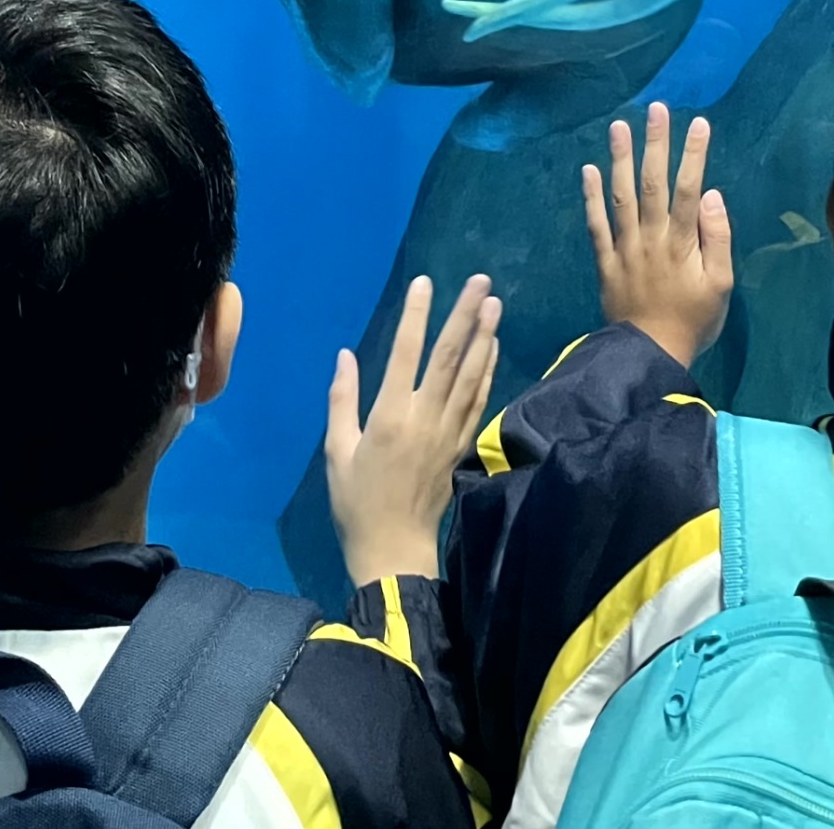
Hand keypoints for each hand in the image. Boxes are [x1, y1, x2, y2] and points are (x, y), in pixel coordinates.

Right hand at [325, 273, 500, 584]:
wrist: (394, 551)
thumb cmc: (357, 503)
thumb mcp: (337, 452)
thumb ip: (342, 401)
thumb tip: (346, 355)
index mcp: (390, 417)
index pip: (406, 354)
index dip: (416, 316)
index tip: (424, 283)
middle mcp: (425, 418)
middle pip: (449, 357)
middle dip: (465, 316)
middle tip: (481, 282)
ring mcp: (448, 432)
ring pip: (471, 375)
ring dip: (484, 337)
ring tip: (495, 304)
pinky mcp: (460, 445)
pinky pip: (478, 401)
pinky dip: (487, 371)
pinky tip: (492, 348)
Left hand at [583, 102, 732, 370]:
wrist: (649, 355)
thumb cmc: (693, 320)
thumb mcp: (721, 286)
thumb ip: (718, 239)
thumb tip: (711, 195)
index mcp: (682, 243)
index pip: (689, 189)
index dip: (694, 154)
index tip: (699, 123)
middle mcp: (651, 237)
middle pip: (653, 183)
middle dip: (656, 143)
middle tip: (656, 108)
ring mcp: (624, 247)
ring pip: (621, 195)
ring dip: (620, 158)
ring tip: (620, 125)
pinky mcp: (605, 260)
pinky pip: (595, 224)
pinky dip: (591, 196)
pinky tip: (589, 168)